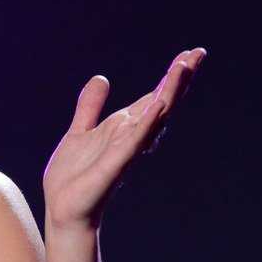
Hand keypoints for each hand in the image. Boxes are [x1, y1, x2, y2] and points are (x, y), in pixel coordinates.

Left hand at [42, 47, 206, 230]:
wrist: (63, 208)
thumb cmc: (74, 176)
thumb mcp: (80, 131)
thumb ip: (90, 106)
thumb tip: (101, 78)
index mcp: (123, 127)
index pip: (153, 96)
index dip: (171, 76)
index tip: (190, 54)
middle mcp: (130, 136)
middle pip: (161, 102)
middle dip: (178, 79)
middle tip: (197, 54)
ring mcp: (125, 149)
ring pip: (154, 117)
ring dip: (168, 92)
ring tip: (182, 68)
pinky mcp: (115, 164)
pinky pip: (135, 141)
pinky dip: (147, 123)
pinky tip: (158, 106)